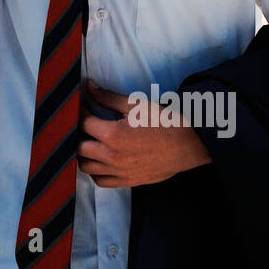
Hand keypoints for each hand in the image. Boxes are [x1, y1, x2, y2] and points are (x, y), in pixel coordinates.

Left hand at [76, 82, 210, 187]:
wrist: (189, 145)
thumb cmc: (163, 122)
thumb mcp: (135, 104)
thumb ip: (108, 97)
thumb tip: (89, 87)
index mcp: (113, 135)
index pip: (84, 123)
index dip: (82, 112)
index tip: (86, 107)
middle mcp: (112, 156)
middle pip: (80, 147)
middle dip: (80, 134)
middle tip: (87, 125)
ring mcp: (119, 172)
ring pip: (86, 167)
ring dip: (85, 154)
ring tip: (92, 143)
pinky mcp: (128, 181)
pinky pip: (101, 181)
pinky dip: (96, 171)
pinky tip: (101, 160)